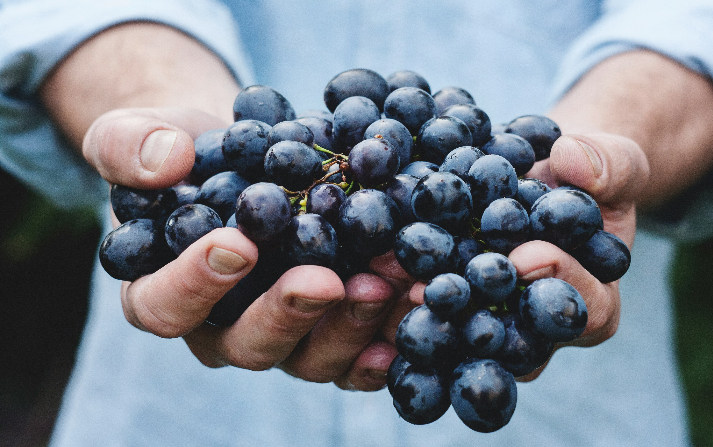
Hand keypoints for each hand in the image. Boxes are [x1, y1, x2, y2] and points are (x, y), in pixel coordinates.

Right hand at [84, 107, 397, 390]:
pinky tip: (416, 309)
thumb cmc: (183, 153)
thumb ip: (130, 146)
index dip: (196, 284)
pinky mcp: (329, 331)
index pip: (165, 306)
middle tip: (326, 281)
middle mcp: (221, 329)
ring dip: (352, 324)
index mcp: (161, 293)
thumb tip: (166, 160)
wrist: (244, 158)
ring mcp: (282, 336)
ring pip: (311, 357)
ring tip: (388, 281)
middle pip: (247, 345)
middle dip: (289, 314)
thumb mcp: (139, 136)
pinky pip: (358, 354)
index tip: (239, 244)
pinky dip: (389, 337)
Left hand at [397, 132, 648, 380]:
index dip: (560, 283)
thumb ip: (609, 165)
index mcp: (593, 303)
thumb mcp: (614, 162)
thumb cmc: (587, 176)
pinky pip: (426, 310)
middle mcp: (537, 329)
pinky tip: (368, 272)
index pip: (586, 309)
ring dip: (425, 312)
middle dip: (477, 313)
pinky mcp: (450, 306)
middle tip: (440, 290)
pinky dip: (396, 294)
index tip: (528, 255)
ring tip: (392, 283)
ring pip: (462, 334)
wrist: (542, 177)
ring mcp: (490, 322)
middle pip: (513, 339)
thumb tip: (573, 160)